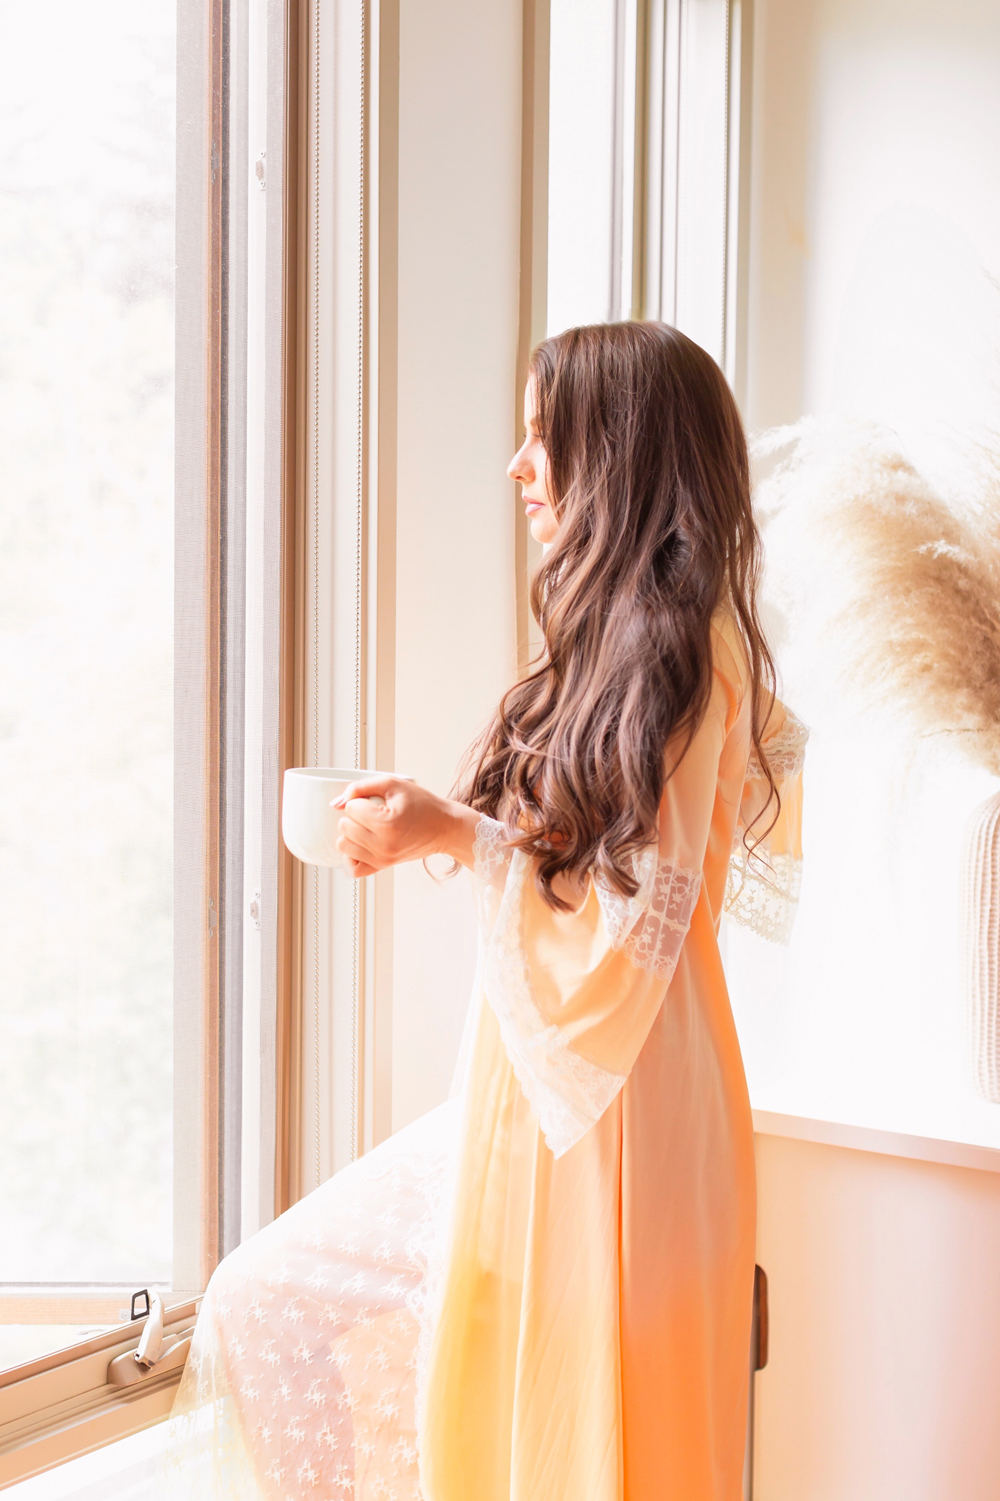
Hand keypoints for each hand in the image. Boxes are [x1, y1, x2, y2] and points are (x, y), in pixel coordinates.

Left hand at [332, 776, 479, 878]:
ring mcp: (382, 859)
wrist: (443, 827)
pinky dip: (352, 855)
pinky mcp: (382, 867)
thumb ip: (361, 787)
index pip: (350, 808)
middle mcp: (383, 845)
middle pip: (344, 827)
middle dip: (355, 816)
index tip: (376, 802)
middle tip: (373, 813)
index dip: (360, 800)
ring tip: (368, 827)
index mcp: (387, 823)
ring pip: (343, 845)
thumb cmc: (421, 804)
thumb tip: (337, 802)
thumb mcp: (393, 784)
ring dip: (351, 833)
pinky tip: (362, 844)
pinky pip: (353, 868)